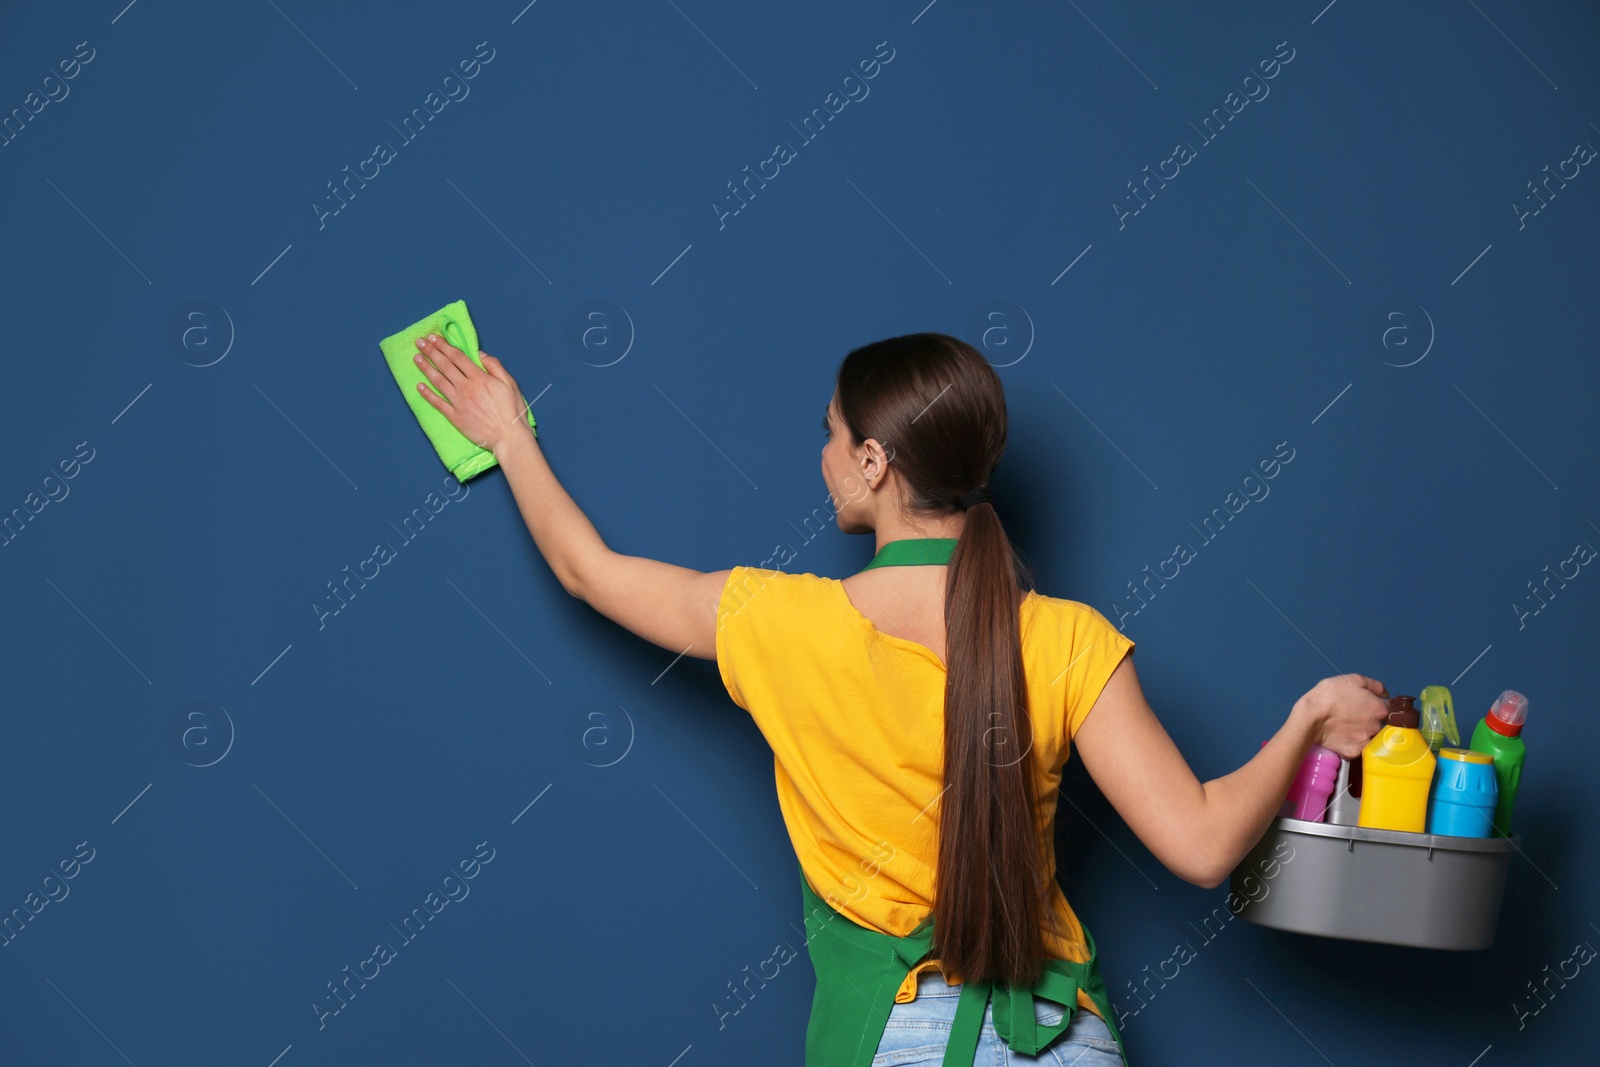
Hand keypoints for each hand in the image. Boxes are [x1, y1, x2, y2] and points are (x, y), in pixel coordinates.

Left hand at [412, 333, 531, 454]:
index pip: (457, 357)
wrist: (508, 436)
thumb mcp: (510, 383)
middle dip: (431, 352)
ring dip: (426, 368)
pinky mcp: (455, 417)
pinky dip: (427, 394)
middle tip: (420, 343)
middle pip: (445, 366)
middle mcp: (466, 388)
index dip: (444, 346)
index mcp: (479, 378)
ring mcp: (458, 403)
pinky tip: (419, 386)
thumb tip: (479, 354)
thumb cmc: (512, 411)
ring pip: (438, 381)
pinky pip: (437, 403)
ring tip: (416, 358)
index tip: (434, 338)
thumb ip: (495, 366)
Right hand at [1295, 673, 1389, 759]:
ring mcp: (1366, 741)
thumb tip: (1386, 694)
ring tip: (1345, 728)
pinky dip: (1351, 744)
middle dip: (1368, 722)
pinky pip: (1357, 749)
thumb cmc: (1331, 694)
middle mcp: (1378, 727)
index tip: (1363, 708)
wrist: (1311, 717)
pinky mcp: (1355, 753)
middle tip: (1351, 717)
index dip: (1374, 708)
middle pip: (1378, 725)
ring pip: (1368, 738)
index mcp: (1380, 709)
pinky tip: (1341, 738)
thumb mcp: (1353, 680)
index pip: (1386, 711)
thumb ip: (1374, 686)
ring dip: (1360, 733)